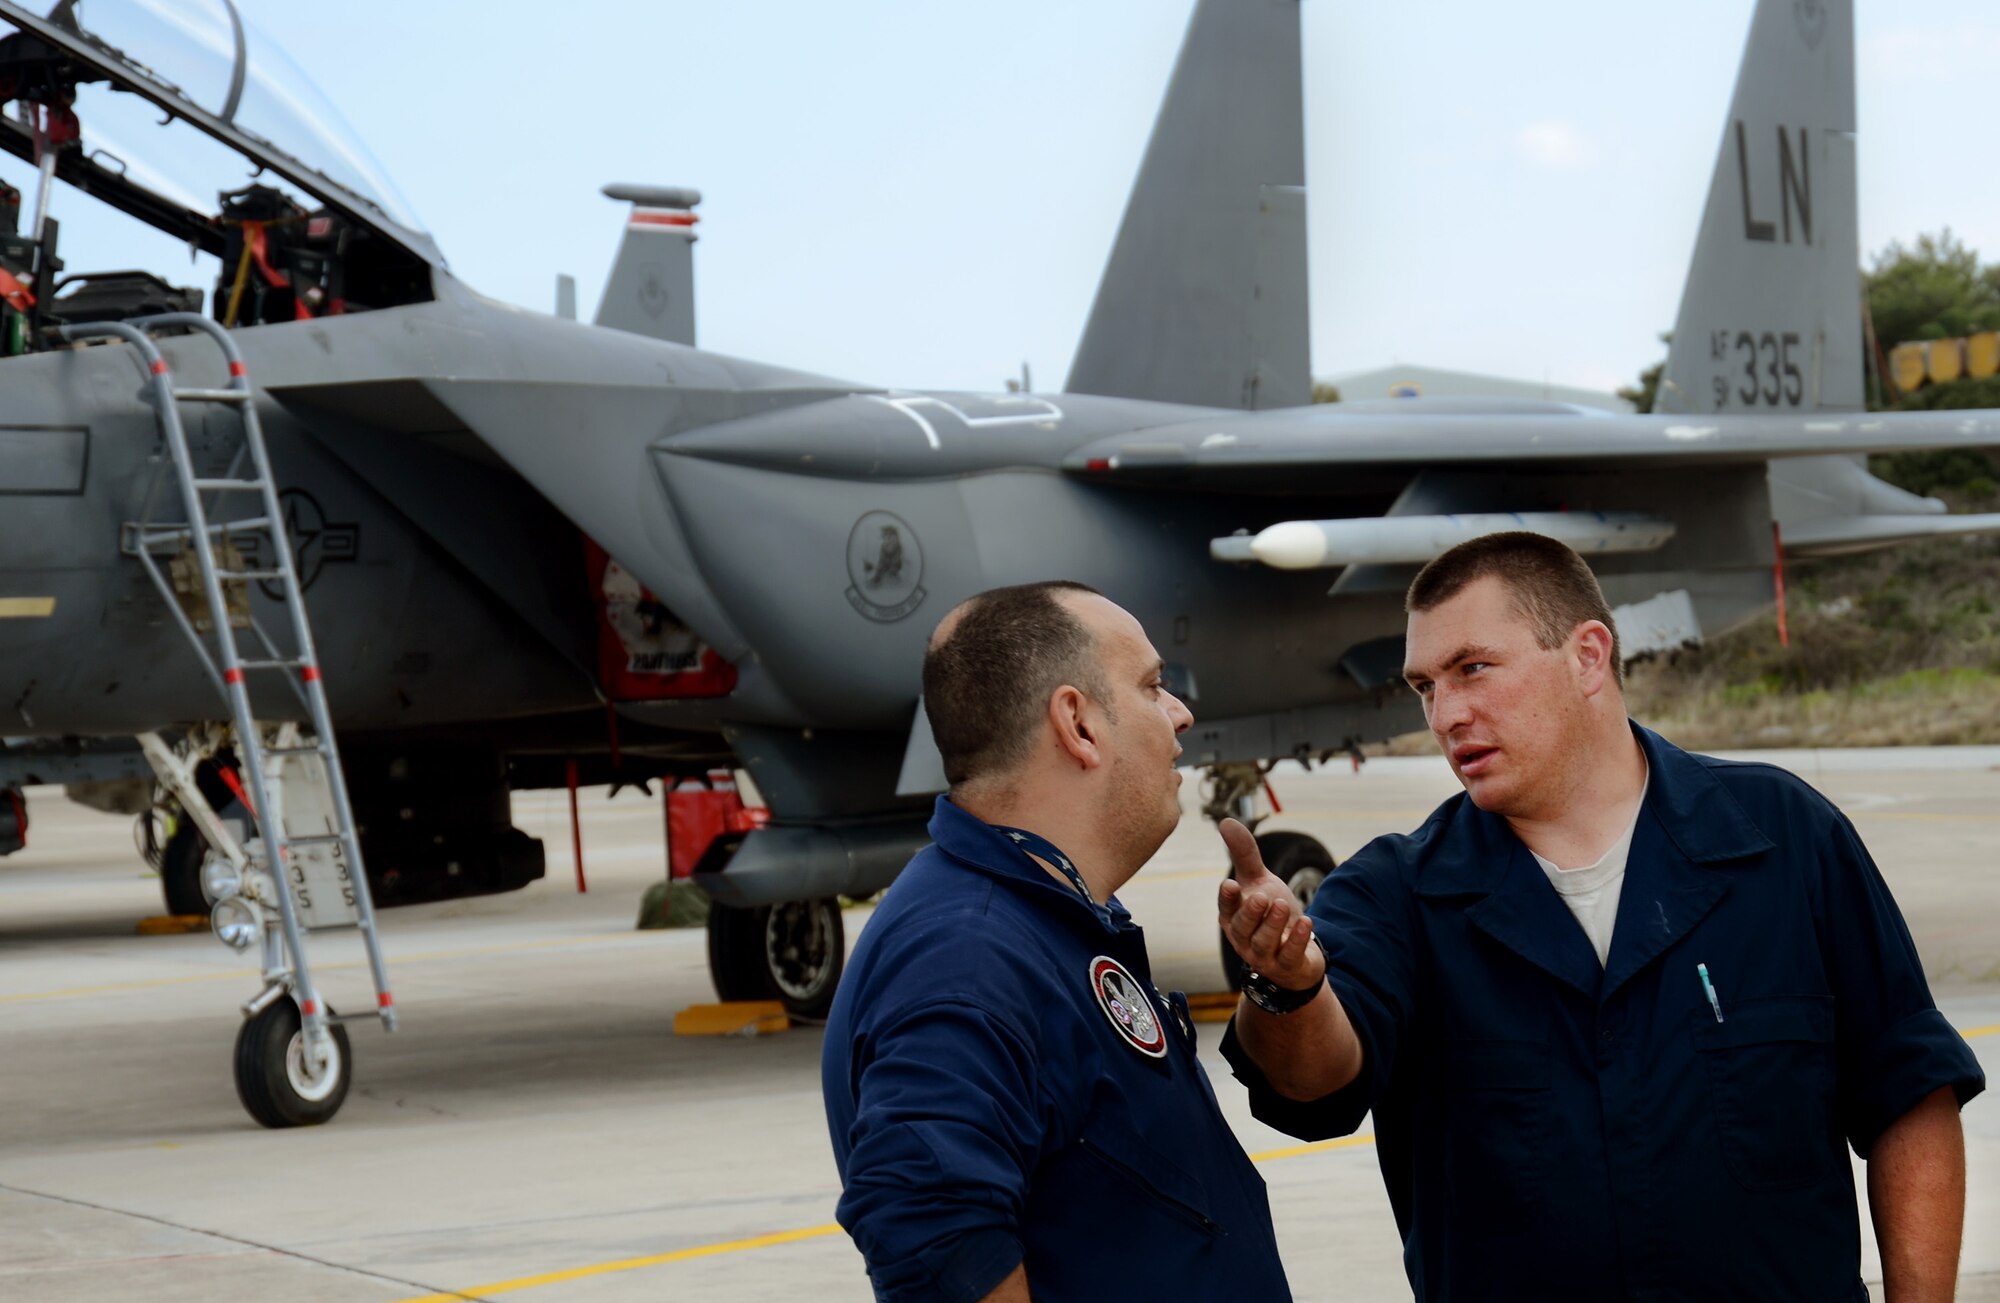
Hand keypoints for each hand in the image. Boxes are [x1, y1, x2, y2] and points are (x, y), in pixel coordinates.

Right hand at [1216, 818, 1324, 991]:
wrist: (1295, 953)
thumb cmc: (1271, 915)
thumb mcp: (1259, 882)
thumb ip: (1244, 855)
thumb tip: (1226, 821)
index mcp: (1233, 918)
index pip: (1226, 909)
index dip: (1228, 899)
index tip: (1231, 884)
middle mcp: (1244, 939)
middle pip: (1243, 929)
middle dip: (1251, 914)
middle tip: (1261, 897)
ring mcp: (1264, 956)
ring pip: (1264, 943)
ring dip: (1273, 925)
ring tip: (1282, 904)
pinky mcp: (1286, 966)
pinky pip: (1289, 956)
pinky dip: (1297, 940)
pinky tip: (1306, 922)